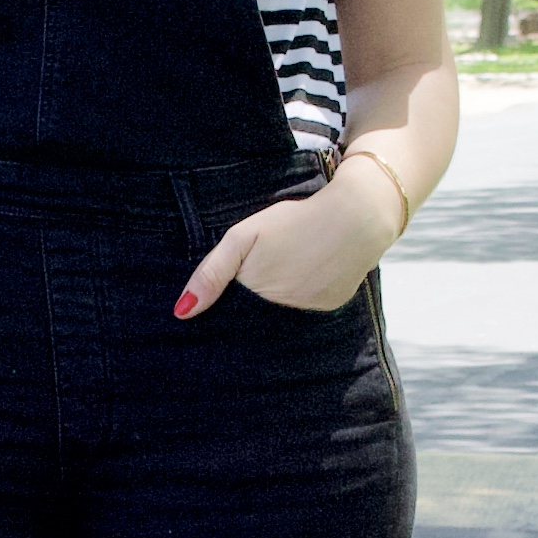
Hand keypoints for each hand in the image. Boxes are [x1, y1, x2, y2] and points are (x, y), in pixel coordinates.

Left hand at [175, 173, 398, 318]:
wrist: (355, 218)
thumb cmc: (294, 221)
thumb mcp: (244, 237)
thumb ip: (212, 273)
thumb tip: (182, 312)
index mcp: (256, 297)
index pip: (230, 316)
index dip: (224, 309)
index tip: (223, 299)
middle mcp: (281, 314)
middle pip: (254, 319)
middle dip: (249, 308)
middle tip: (265, 272)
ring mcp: (308, 315)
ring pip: (280, 317)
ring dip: (276, 303)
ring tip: (287, 271)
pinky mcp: (329, 309)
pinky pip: (307, 311)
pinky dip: (302, 299)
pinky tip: (307, 275)